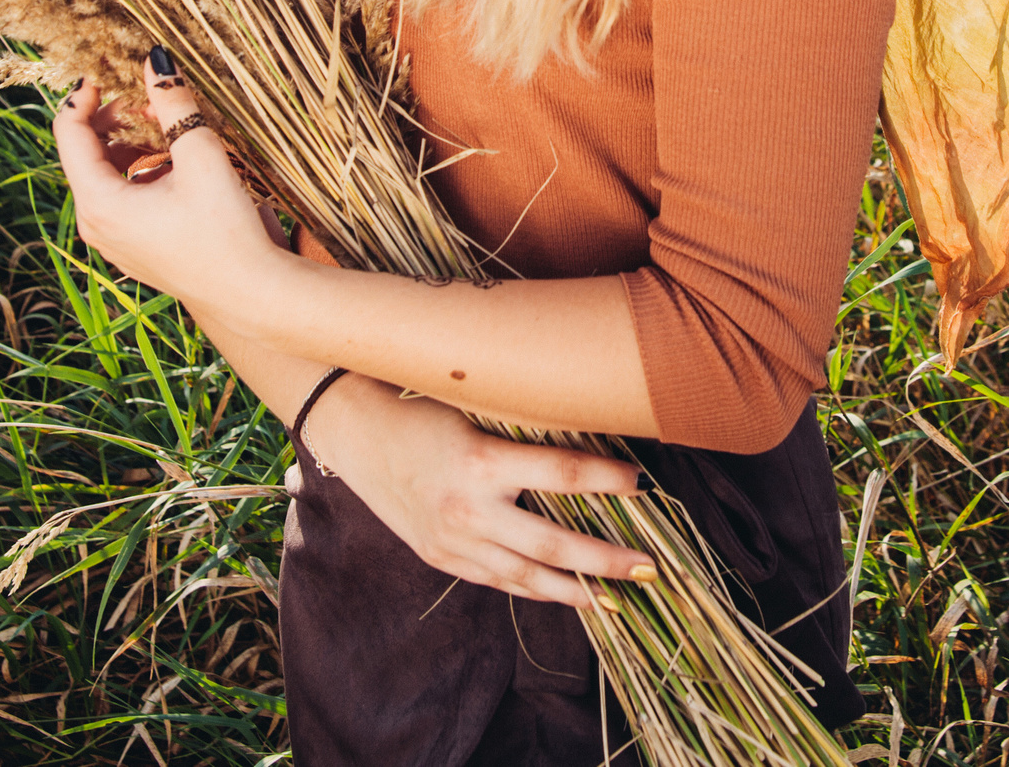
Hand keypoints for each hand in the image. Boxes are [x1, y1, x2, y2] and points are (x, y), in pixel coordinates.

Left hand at [52, 53, 280, 308]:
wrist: (250, 291)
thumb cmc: (225, 228)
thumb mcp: (199, 154)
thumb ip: (172, 103)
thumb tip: (155, 62)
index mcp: (99, 202)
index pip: (69, 134)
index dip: (83, 97)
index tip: (104, 73)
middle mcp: (95, 225)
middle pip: (84, 155)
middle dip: (113, 120)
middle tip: (148, 100)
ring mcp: (112, 241)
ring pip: (104, 176)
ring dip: (129, 145)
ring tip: (167, 129)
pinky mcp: (132, 249)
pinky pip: (120, 199)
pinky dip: (138, 172)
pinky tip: (174, 164)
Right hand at [304, 375, 655, 610]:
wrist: (358, 435)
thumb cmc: (424, 409)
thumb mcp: (476, 410)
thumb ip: (524, 434)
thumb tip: (589, 444)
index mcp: (482, 461)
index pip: (564, 474)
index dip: (609, 480)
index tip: (644, 483)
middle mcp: (469, 508)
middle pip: (554, 542)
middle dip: (606, 559)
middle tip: (649, 568)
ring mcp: (454, 541)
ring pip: (528, 576)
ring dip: (577, 589)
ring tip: (617, 597)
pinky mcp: (443, 558)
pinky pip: (500, 582)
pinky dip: (536, 590)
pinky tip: (566, 594)